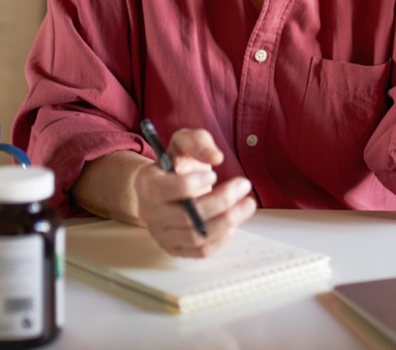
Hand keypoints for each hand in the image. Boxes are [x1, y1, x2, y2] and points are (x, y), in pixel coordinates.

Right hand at [133, 128, 256, 257]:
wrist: (160, 186)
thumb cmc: (175, 163)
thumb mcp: (184, 142)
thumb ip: (198, 142)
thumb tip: (216, 157)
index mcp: (148, 184)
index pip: (167, 190)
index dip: (195, 183)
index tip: (214, 174)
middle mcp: (151, 213)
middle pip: (187, 216)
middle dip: (221, 201)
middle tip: (244, 185)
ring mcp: (162, 234)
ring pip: (196, 237)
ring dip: (227, 221)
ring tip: (247, 204)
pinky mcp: (175, 248)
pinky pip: (200, 252)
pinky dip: (221, 239)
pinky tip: (234, 223)